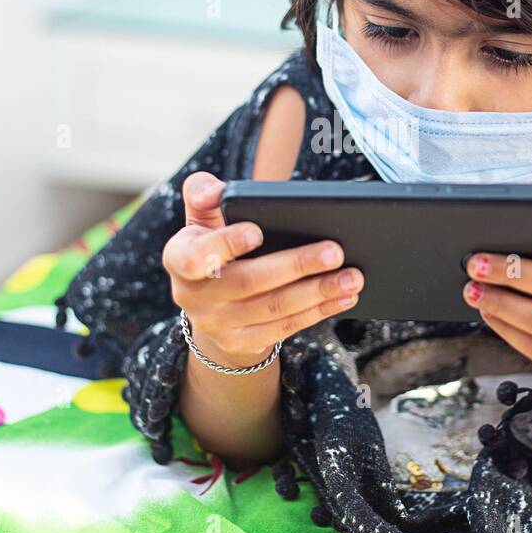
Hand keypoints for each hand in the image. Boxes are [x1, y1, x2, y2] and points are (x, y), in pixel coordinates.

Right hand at [162, 172, 363, 365]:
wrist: (211, 303)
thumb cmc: (213, 246)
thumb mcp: (202, 220)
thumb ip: (203, 195)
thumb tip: (214, 189)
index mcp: (179, 259)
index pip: (197, 255)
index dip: (227, 244)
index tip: (258, 231)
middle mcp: (192, 296)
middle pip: (249, 281)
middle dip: (296, 265)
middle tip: (335, 251)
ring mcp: (217, 325)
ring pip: (274, 308)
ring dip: (318, 292)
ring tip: (352, 276)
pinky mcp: (242, 343)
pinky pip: (285, 328)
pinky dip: (318, 312)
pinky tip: (343, 297)